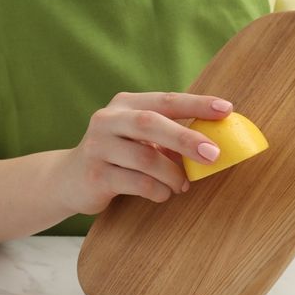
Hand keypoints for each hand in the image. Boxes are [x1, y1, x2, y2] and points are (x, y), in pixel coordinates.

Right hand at [55, 92, 233, 215]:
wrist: (67, 179)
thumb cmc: (117, 156)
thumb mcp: (139, 139)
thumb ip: (168, 136)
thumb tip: (215, 141)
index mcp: (125, 104)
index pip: (165, 100)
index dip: (196, 104)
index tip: (227, 109)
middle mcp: (108, 120)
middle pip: (150, 123)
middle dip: (185, 138)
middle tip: (214, 154)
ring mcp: (97, 146)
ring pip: (145, 158)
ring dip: (172, 174)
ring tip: (183, 185)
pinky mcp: (95, 174)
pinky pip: (136, 183)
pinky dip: (157, 190)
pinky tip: (163, 194)